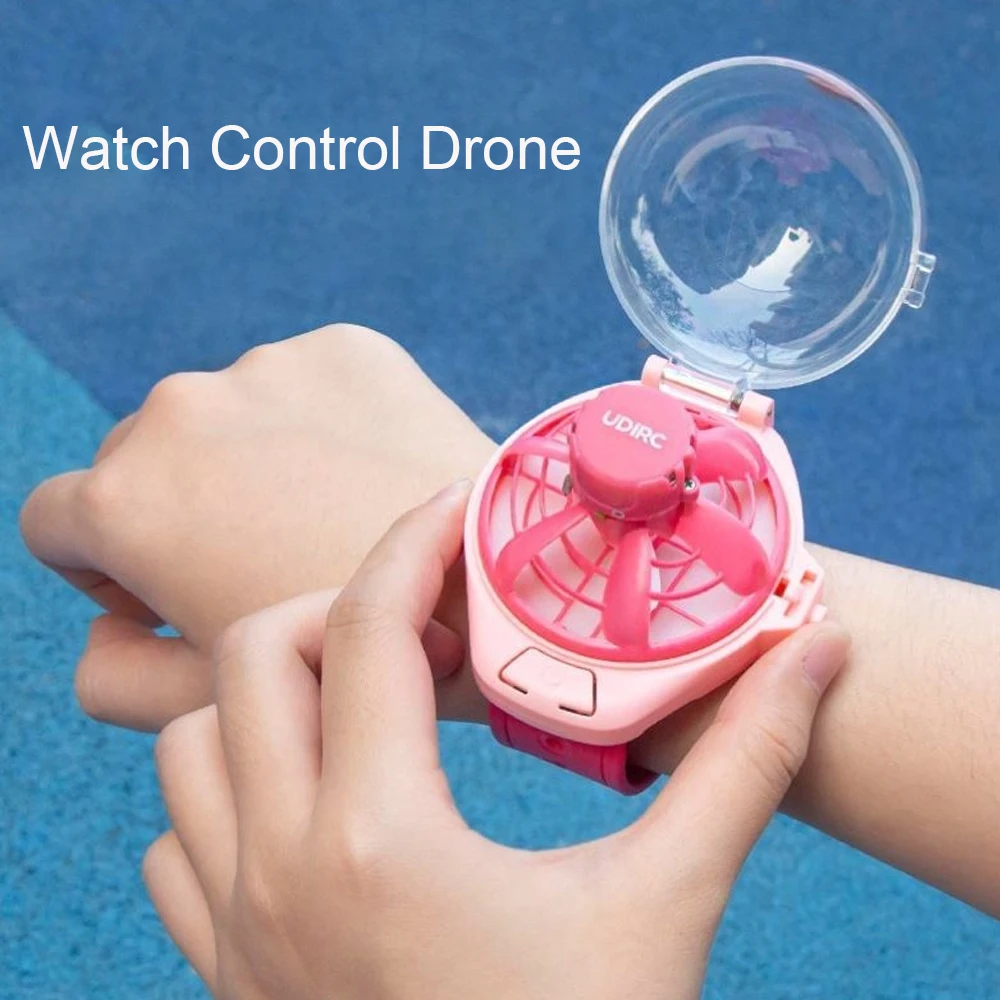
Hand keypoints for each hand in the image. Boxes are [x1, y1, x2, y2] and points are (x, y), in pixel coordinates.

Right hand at [20, 324, 494, 729]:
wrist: (497, 592)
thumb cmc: (355, 664)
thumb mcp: (208, 703)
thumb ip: (112, 676)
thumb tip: (102, 629)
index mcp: (125, 499)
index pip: (56, 521)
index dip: (104, 568)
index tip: (167, 591)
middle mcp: (180, 410)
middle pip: (140, 460)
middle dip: (181, 510)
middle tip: (263, 561)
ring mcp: (267, 367)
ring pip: (226, 417)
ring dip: (252, 461)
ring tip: (330, 519)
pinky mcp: (346, 349)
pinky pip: (305, 387)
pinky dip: (323, 426)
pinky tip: (371, 478)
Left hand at [145, 482, 848, 999]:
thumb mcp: (670, 906)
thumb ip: (742, 765)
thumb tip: (817, 652)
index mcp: (378, 839)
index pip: (364, 628)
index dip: (415, 543)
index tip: (462, 509)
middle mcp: (277, 873)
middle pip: (252, 661)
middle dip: (336, 609)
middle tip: (424, 618)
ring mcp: (234, 934)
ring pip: (189, 748)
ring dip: (269, 697)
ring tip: (366, 698)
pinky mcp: (225, 983)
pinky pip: (175, 848)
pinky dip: (224, 798)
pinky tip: (310, 806)